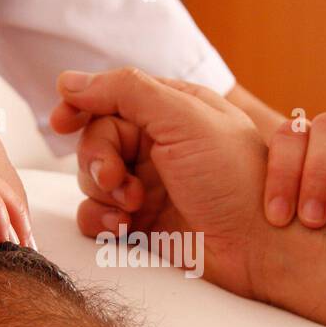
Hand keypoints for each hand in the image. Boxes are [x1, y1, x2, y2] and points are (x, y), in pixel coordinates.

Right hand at [50, 68, 325, 299]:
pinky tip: (123, 228)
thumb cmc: (236, 179)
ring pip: (91, 181)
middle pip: (94, 141)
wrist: (263, 245)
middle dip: (96, 160)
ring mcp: (148, 185)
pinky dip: (100, 222)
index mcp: (170, 111)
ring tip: (131, 207)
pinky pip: (98, 217)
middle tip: (114, 179)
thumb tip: (68, 81)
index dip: (82, 108)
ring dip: (100, 194)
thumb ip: (125, 91)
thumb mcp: (184, 118)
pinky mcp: (142, 223)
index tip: (62, 121)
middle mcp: (157, 145)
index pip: (109, 99)